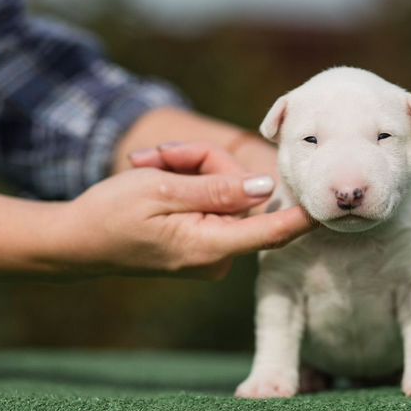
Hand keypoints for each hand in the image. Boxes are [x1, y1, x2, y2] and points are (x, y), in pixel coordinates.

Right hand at [54, 168, 312, 277]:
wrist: (74, 241)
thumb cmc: (111, 215)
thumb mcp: (163, 192)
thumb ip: (218, 190)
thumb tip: (264, 187)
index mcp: (211, 246)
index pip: (273, 232)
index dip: (305, 216)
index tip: (335, 204)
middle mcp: (218, 253)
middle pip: (240, 194)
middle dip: (204, 163)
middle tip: (157, 157)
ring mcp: (210, 248)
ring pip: (223, 191)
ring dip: (188, 168)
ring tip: (147, 165)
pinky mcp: (201, 239)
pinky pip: (210, 201)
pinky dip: (186, 182)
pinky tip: (153, 175)